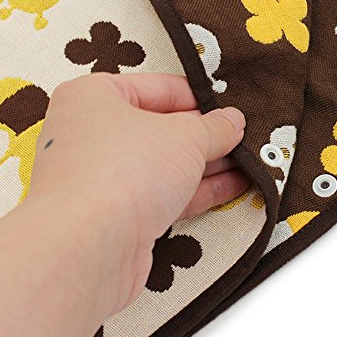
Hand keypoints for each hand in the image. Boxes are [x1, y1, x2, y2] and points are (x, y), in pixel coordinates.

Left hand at [29, 73, 249, 315]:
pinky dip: (199, 190)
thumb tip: (232, 122)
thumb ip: (213, 127)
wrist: (90, 248)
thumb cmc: (119, 173)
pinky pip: (166, 195)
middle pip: (162, 129)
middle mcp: (94, 136)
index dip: (197, 96)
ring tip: (246, 161)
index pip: (156, 87)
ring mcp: (106, 178)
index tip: (225, 105)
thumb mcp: (184, 136)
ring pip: (166, 165)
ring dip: (208, 165)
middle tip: (239, 135)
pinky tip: (233, 185)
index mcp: (94, 98)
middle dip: (206, 135)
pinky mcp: (119, 214)